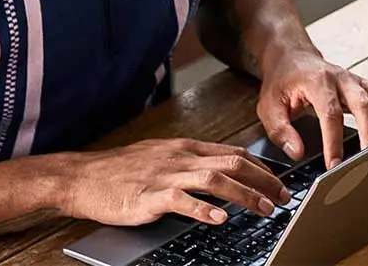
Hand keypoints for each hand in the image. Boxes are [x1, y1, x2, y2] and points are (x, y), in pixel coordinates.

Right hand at [57, 139, 291, 225]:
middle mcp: (179, 157)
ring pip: (215, 179)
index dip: (262, 168)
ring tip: (264, 208)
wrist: (83, 176)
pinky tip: (220, 219)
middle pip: (232, 163)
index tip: (280, 182)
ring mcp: (165, 175)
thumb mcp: (160, 157)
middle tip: (284, 197)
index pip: (233, 152)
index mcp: (184, 147)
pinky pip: (182, 200)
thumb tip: (220, 173)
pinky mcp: (149, 195)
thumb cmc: (119, 171)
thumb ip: (189, 163)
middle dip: (264, 181)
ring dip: (244, 194)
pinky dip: (203, 209)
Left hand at [258, 50, 367, 168]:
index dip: (333, 141)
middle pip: (364, 105)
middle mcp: (342, 79)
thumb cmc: (282, 83)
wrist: (291, 56)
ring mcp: (359, 81)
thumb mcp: (269, 106)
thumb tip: (297, 152)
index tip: (334, 165)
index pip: (329, 113)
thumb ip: (281, 130)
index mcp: (317, 82)